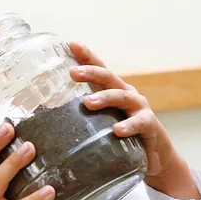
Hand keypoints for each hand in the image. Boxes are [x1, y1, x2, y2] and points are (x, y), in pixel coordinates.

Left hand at [68, 42, 200, 199]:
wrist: (154, 155)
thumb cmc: (121, 136)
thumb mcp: (100, 123)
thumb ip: (82, 118)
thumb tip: (47, 121)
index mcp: (113, 90)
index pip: (98, 70)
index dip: (86, 56)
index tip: (71, 44)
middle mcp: (126, 94)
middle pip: (108, 78)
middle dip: (91, 72)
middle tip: (73, 73)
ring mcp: (139, 108)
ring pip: (121, 97)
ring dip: (105, 98)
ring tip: (88, 102)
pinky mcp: (149, 125)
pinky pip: (139, 123)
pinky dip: (128, 126)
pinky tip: (117, 130)